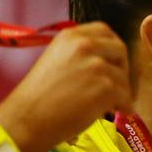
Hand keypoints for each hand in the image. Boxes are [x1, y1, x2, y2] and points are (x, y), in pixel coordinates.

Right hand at [0, 22, 130, 151]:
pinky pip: (126, 96)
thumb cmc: (38, 96)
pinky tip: (116, 112)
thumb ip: (79, 55)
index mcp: (70, 36)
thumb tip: (108, 62)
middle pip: (120, 50)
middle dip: (122, 67)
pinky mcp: (106, 87)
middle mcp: (85, 45)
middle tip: (116, 84)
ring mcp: (96, 66)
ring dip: (121, 92)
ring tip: (108, 104)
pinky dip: (123, 107)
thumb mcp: (55, 60)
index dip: (112, 47)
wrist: (26, 119)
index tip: (113, 61)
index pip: (104, 31)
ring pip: (123, 78)